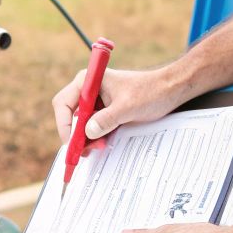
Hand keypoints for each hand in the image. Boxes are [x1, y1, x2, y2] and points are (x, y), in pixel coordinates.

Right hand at [50, 65, 177, 142]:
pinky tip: (103, 144)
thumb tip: (87, 133)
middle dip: (76, 134)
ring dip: (86, 138)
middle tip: (85, 151)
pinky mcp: (105, 111)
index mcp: (88, 81)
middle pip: (70, 115)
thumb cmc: (150, 92)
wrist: (169, 90)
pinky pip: (92, 127)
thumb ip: (107, 119)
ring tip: (100, 147)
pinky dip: (95, 137)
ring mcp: (96, 101)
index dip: (63, 124)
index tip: (71, 142)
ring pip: (81, 124)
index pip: (63, 103)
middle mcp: (88, 90)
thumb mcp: (128, 107)